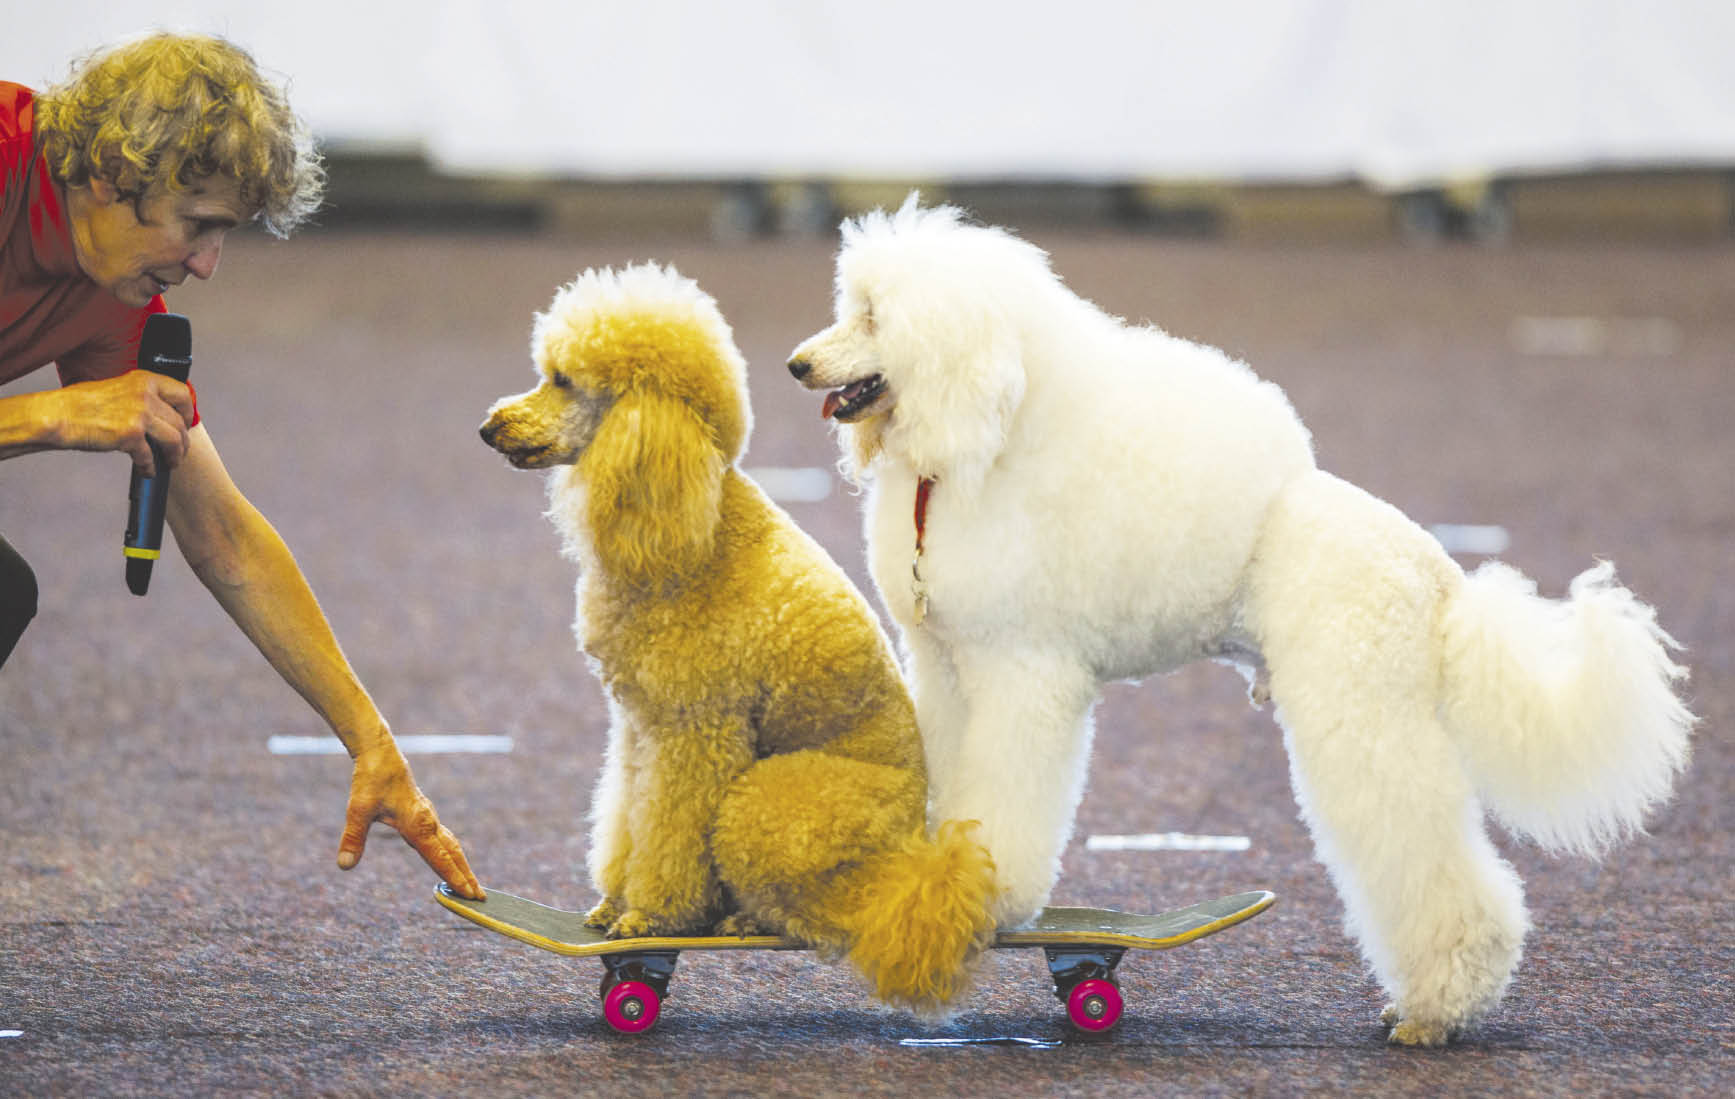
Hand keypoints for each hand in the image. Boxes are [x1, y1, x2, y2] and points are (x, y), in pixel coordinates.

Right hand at [49, 372, 195, 474]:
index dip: (188, 412)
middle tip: (180, 451)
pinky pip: (150, 457)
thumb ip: (142, 396)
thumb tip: (160, 412)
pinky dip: (150, 467)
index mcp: (144, 380)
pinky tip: (146, 470)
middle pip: (180, 422)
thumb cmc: (81, 403)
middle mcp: (145, 395)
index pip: (183, 394)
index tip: (186, 423)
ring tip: (170, 463)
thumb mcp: (118, 388)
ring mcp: (140, 415)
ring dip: (175, 456)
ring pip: (174, 441)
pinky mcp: (131, 436)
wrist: (59, 415)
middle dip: (183, 441)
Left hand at [337, 745, 483, 899]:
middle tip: (480, 897)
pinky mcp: (424, 814)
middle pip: (454, 854)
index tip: (469, 894)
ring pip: (451, 845)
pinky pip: (443, 838)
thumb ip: (353, 838)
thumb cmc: (371, 780)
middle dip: (466, 875)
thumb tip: (345, 866)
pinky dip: (451, 852)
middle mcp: (428, 823)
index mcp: (417, 825)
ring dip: (461, 864)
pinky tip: (448, 858)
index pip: (440, 858)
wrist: (381, 754)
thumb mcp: (358, 810)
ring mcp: (429, 817)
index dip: (455, 877)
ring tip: (470, 883)